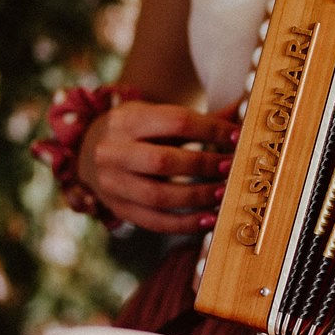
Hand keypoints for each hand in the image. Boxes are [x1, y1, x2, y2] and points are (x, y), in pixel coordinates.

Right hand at [78, 100, 239, 233]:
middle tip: (231, 167)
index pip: (176, 122)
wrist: (91, 154)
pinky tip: (210, 220)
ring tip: (224, 193)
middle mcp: (112, 151)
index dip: (211, 130)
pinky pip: (155, 222)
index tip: (238, 138)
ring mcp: (112, 184)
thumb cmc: (139, 133)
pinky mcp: (118, 210)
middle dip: (203, 165)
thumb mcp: (159, 117)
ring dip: (197, 197)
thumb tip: (243, 110)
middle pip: (163, 161)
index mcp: (127, 120)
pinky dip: (186, 224)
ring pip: (158, 196)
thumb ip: (202, 120)